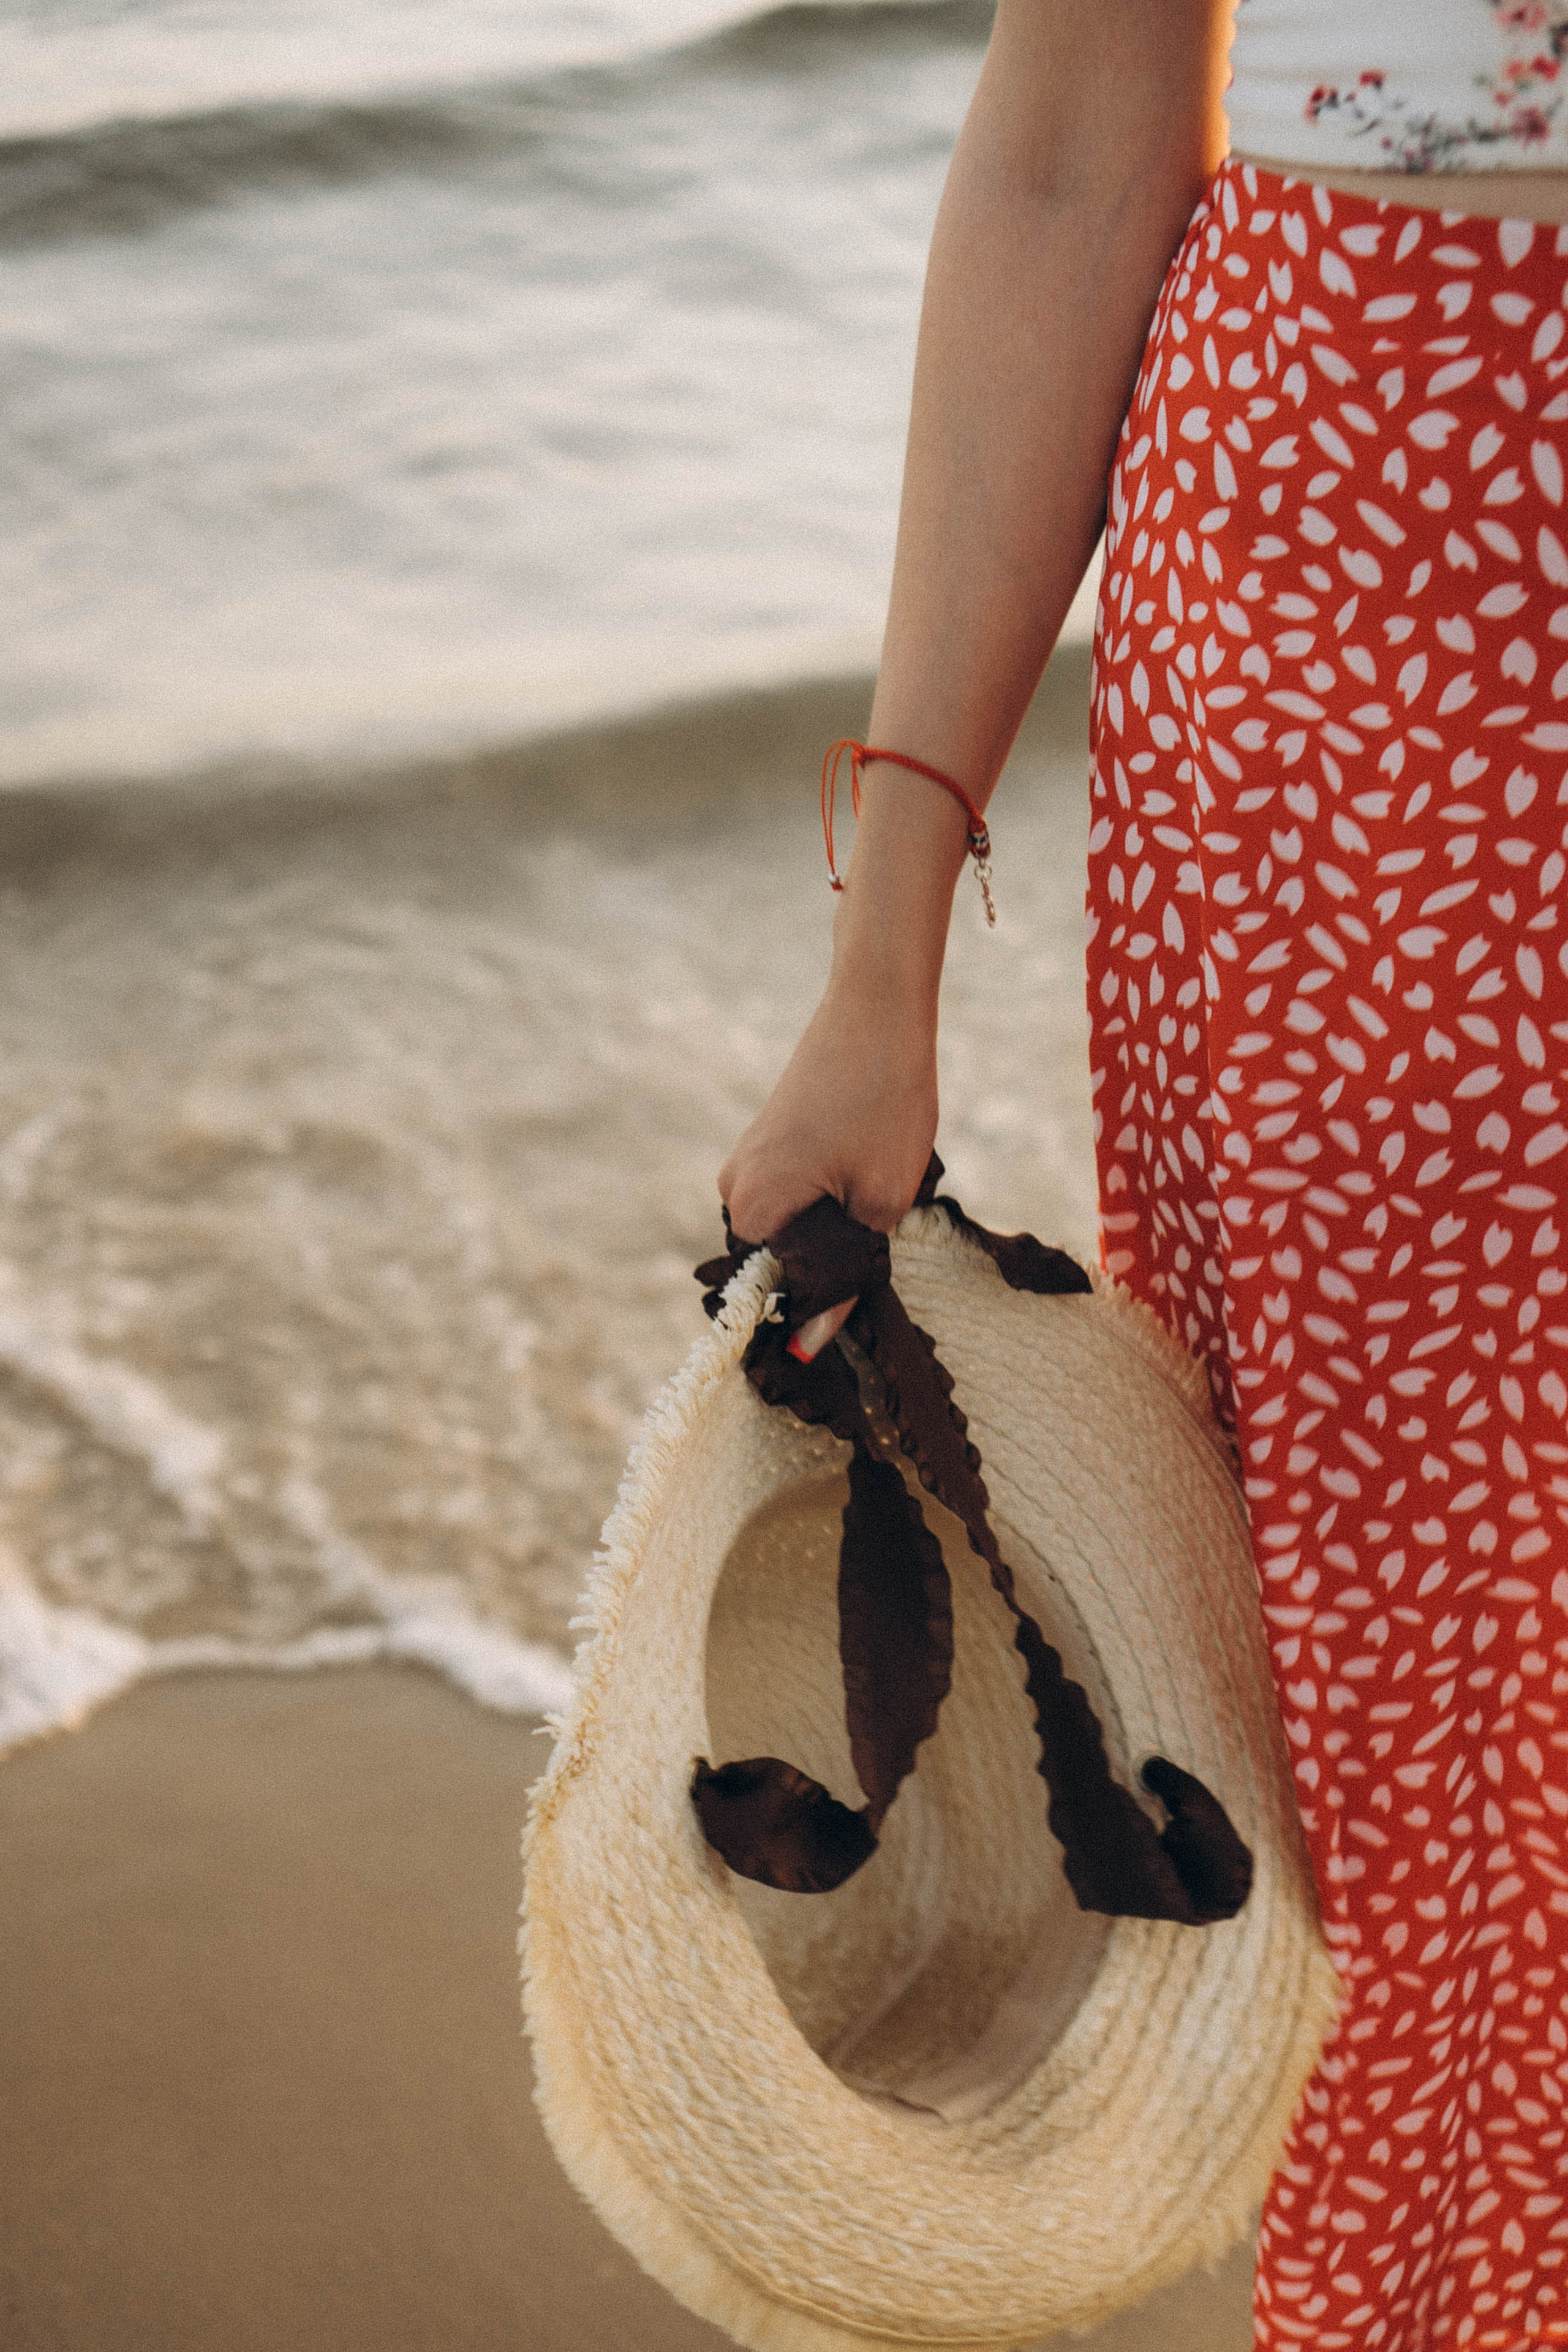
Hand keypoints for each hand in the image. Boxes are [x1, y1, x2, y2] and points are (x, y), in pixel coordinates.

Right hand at [718, 975, 937, 1357]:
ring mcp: (748, 1159)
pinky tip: (868, 1173)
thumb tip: (815, 1341)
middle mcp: (734, 1185)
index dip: (816, 1311)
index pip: (771, 1294)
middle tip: (878, 1244)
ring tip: (876, 1198)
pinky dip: (827, 1200)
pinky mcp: (769, 1140)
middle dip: (824, 1269)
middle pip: (777, 1262)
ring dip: (830, 1232)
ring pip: (788, 1227)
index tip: (858, 1310)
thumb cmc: (884, 1102)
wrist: (879, 1009)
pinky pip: (791, 1194)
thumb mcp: (881, 1201)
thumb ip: (848, 1277)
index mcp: (753, 1206)